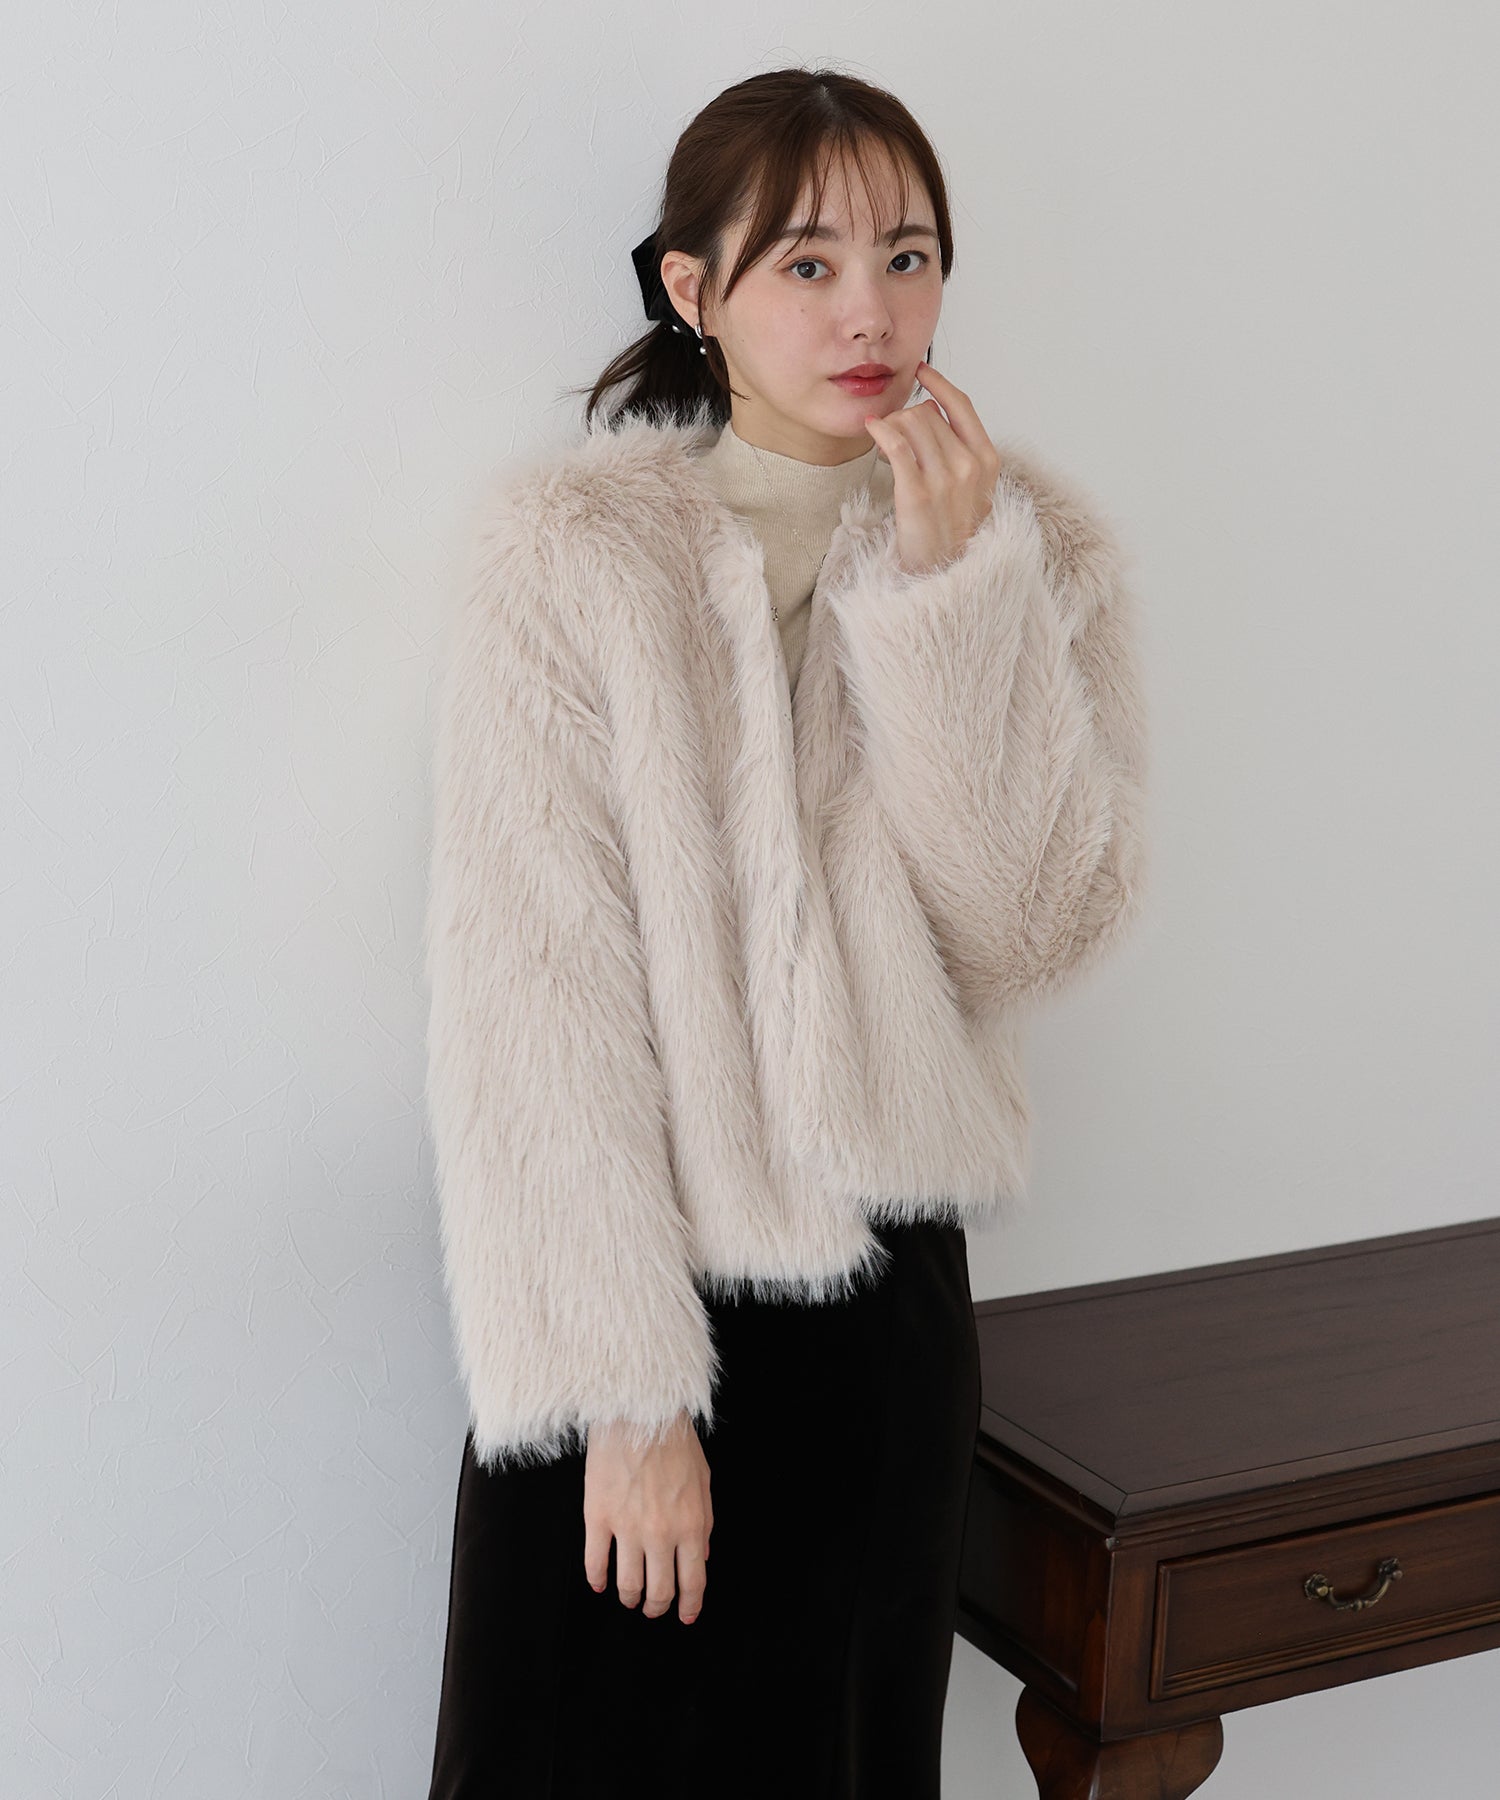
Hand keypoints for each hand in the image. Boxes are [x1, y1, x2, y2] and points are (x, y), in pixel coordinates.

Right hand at [583, 1408, 713, 1624]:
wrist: (640, 1412)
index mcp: (691, 1526)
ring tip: (630, 1597)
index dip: (689, 1605)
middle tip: (654, 1608)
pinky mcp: (598, 1517)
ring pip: (627, 1584)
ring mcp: (627, 1528)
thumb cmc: (675, 1442)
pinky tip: (600, 1583)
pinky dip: (597, 1579)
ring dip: (630, 1597)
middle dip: (658, 1607)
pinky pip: (595, 1562)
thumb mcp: (703, 1482)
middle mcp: (660, 1534)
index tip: (685, 1615)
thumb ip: (705, 1524)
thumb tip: (703, 1556)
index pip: (693, 1581)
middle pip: (659, 1590)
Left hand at [863, 360, 1001, 576]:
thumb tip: (934, 412)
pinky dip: (880, 431)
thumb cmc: (954, 534)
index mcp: (986, 461)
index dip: (939, 383)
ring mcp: (944, 480)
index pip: (962, 405)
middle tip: (895, 438)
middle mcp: (968, 466)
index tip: (923, 371)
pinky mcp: (916, 494)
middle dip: (906, 418)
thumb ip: (963, 453)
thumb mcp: (974, 490)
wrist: (946, 577)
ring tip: (887, 450)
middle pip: (928, 413)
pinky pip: (895, 444)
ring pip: (910, 424)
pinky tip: (871, 430)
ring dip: (891, 428)